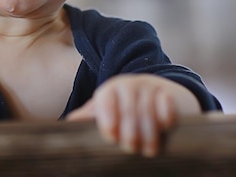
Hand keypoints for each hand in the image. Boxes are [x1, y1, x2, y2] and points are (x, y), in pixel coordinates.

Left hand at [65, 74, 199, 156]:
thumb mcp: (106, 108)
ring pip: (148, 111)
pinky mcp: (168, 92)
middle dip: (130, 133)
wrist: (156, 90)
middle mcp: (128, 85)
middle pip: (128, 110)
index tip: (111, 137)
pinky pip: (166, 104)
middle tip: (132, 148)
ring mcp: (149, 87)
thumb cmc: (124, 106)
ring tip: (149, 150)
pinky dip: (166, 116)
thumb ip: (90, 116)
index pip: (105, 101)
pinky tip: (165, 128)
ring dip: (150, 133)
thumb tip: (67, 123)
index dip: (107, 119)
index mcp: (109, 90)